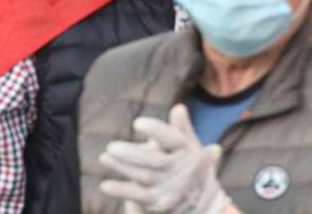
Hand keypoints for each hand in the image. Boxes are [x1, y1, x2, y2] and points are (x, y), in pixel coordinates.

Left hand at [99, 104, 233, 213]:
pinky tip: (105, 185)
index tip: (137, 123)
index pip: (174, 139)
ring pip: (144, 177)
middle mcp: (182, 171)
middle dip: (132, 153)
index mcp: (191, 152)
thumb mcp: (194, 149)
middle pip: (155, 160)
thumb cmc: (196, 171)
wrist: (207, 206)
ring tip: (104, 157)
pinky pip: (139, 197)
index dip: (156, 131)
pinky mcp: (160, 203)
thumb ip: (183, 129)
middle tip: (111, 146)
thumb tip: (179, 107)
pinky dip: (122, 191)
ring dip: (122, 168)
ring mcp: (171, 189)